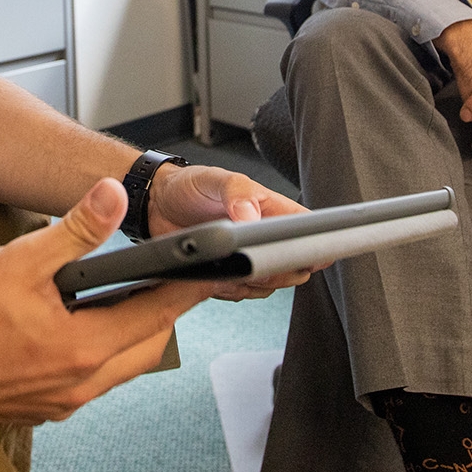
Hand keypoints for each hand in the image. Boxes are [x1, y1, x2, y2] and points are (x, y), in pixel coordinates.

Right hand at [0, 179, 216, 423]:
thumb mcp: (19, 260)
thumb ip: (73, 230)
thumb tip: (111, 196)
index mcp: (83, 350)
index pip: (158, 314)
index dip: (189, 288)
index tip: (214, 269)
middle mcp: (79, 385)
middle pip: (147, 347)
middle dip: (163, 311)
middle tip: (169, 277)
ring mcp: (61, 403)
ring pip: (120, 367)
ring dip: (130, 333)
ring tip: (124, 294)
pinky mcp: (42, 408)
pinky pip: (91, 380)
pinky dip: (100, 351)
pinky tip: (79, 324)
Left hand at [147, 163, 316, 299]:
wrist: (157, 203)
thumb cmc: (191, 185)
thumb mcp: (215, 179)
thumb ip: (238, 192)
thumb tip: (253, 216)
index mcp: (272, 209)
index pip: (307, 229)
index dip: (313, 245)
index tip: (304, 256)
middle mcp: (264, 236)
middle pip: (293, 265)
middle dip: (278, 271)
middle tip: (251, 260)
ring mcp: (247, 258)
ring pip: (269, 285)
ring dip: (251, 282)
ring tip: (227, 264)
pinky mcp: (228, 274)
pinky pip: (242, 293)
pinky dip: (231, 290)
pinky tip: (215, 274)